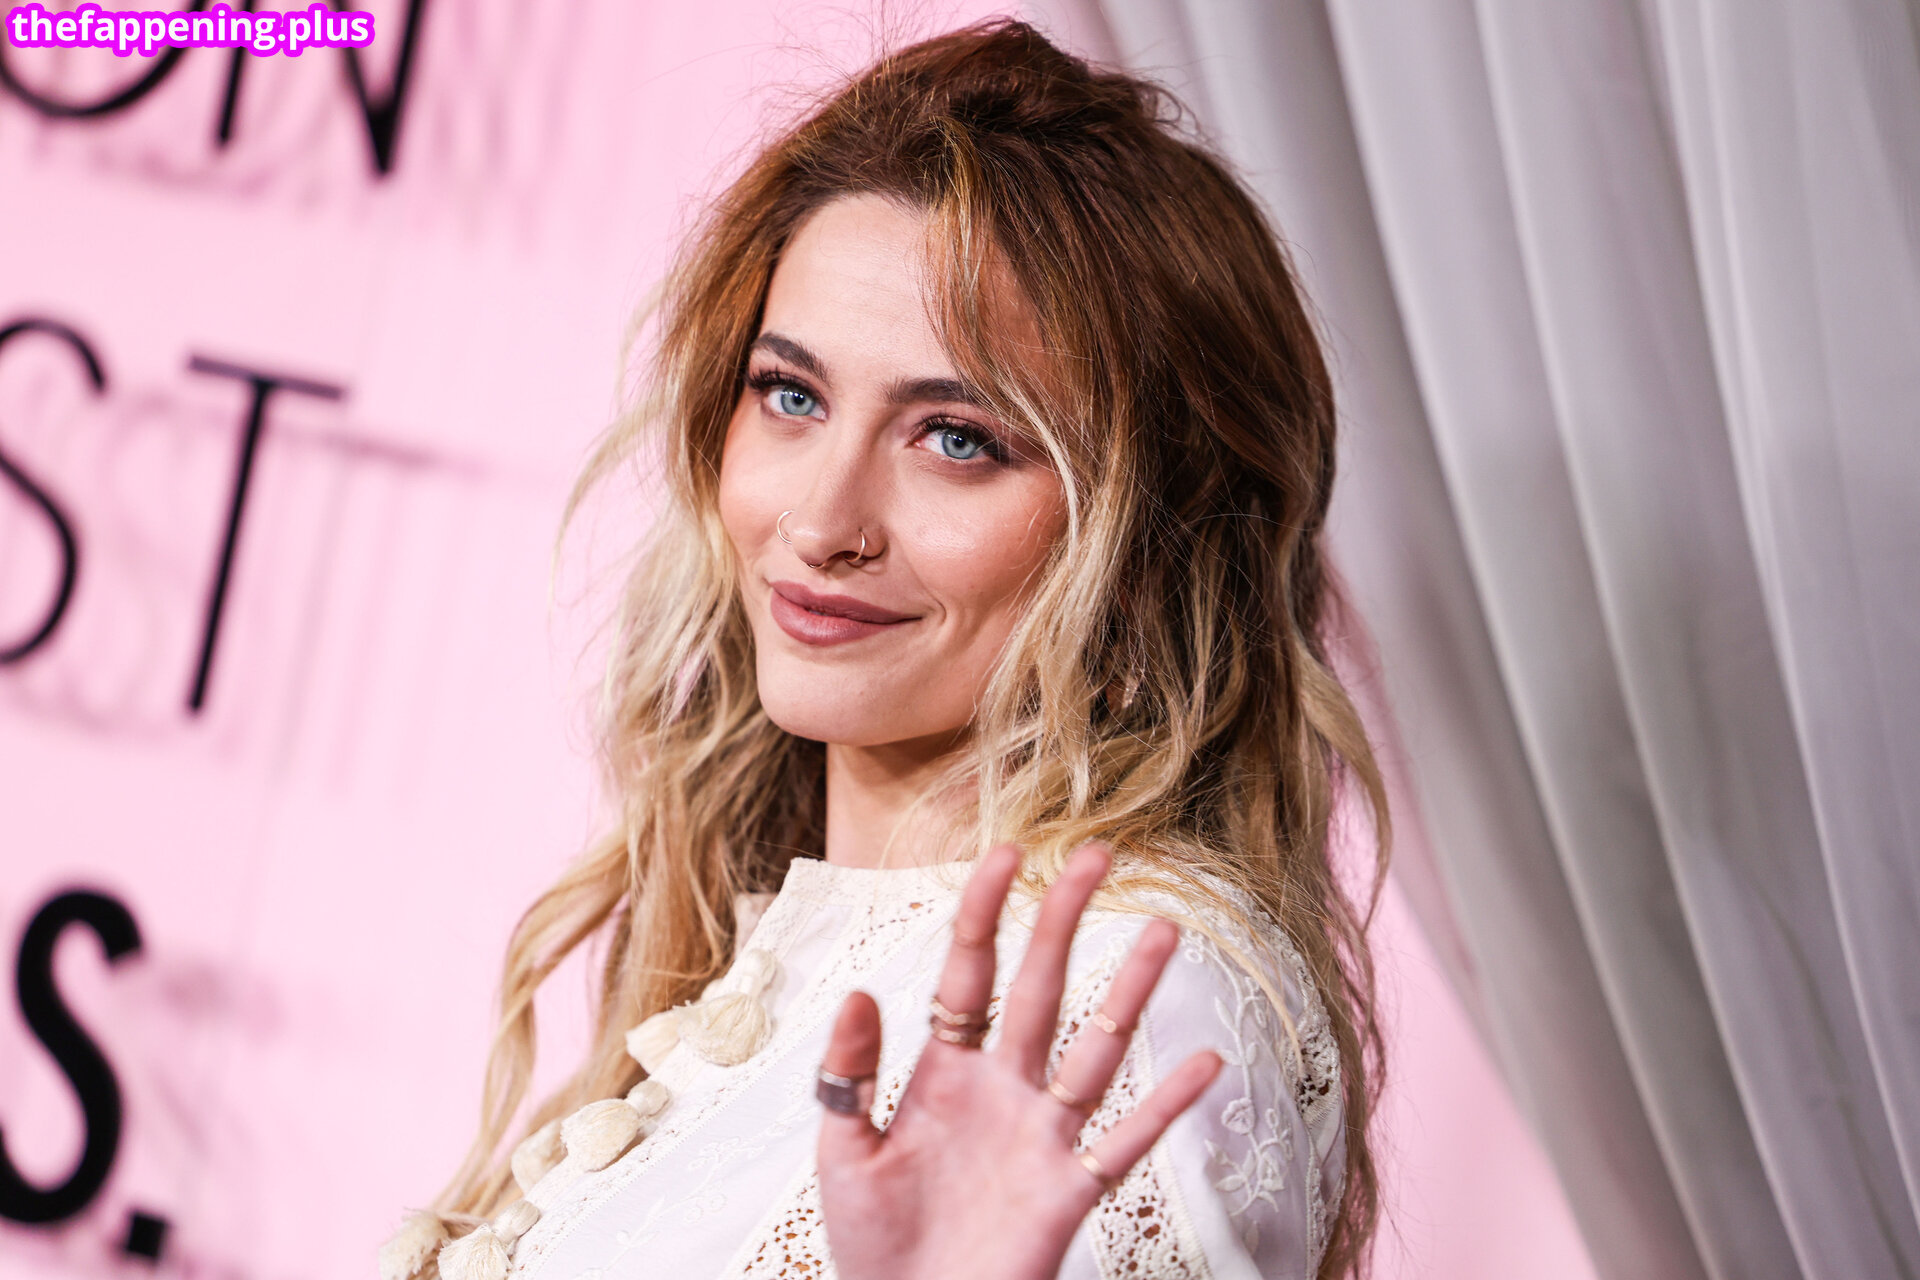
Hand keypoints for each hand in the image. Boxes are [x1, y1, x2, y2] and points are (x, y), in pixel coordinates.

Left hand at [815, 841, 1224, 1279]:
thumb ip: (852, 1075)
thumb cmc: (872, 1239)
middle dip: (1064, 920)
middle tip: (1097, 855)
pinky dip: (1166, 1106)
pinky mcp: (1069, 1191)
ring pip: (1095, 1049)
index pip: (971, 970)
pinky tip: (1206, 1064)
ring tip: (1164, 930)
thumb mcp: (844, 1151)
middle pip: (1042, 988)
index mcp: (946, 1068)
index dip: (985, 910)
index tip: (1006, 852)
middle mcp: (1003, 1087)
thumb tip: (859, 991)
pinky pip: (1124, 1142)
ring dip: (1129, 992)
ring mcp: (1043, 1135)